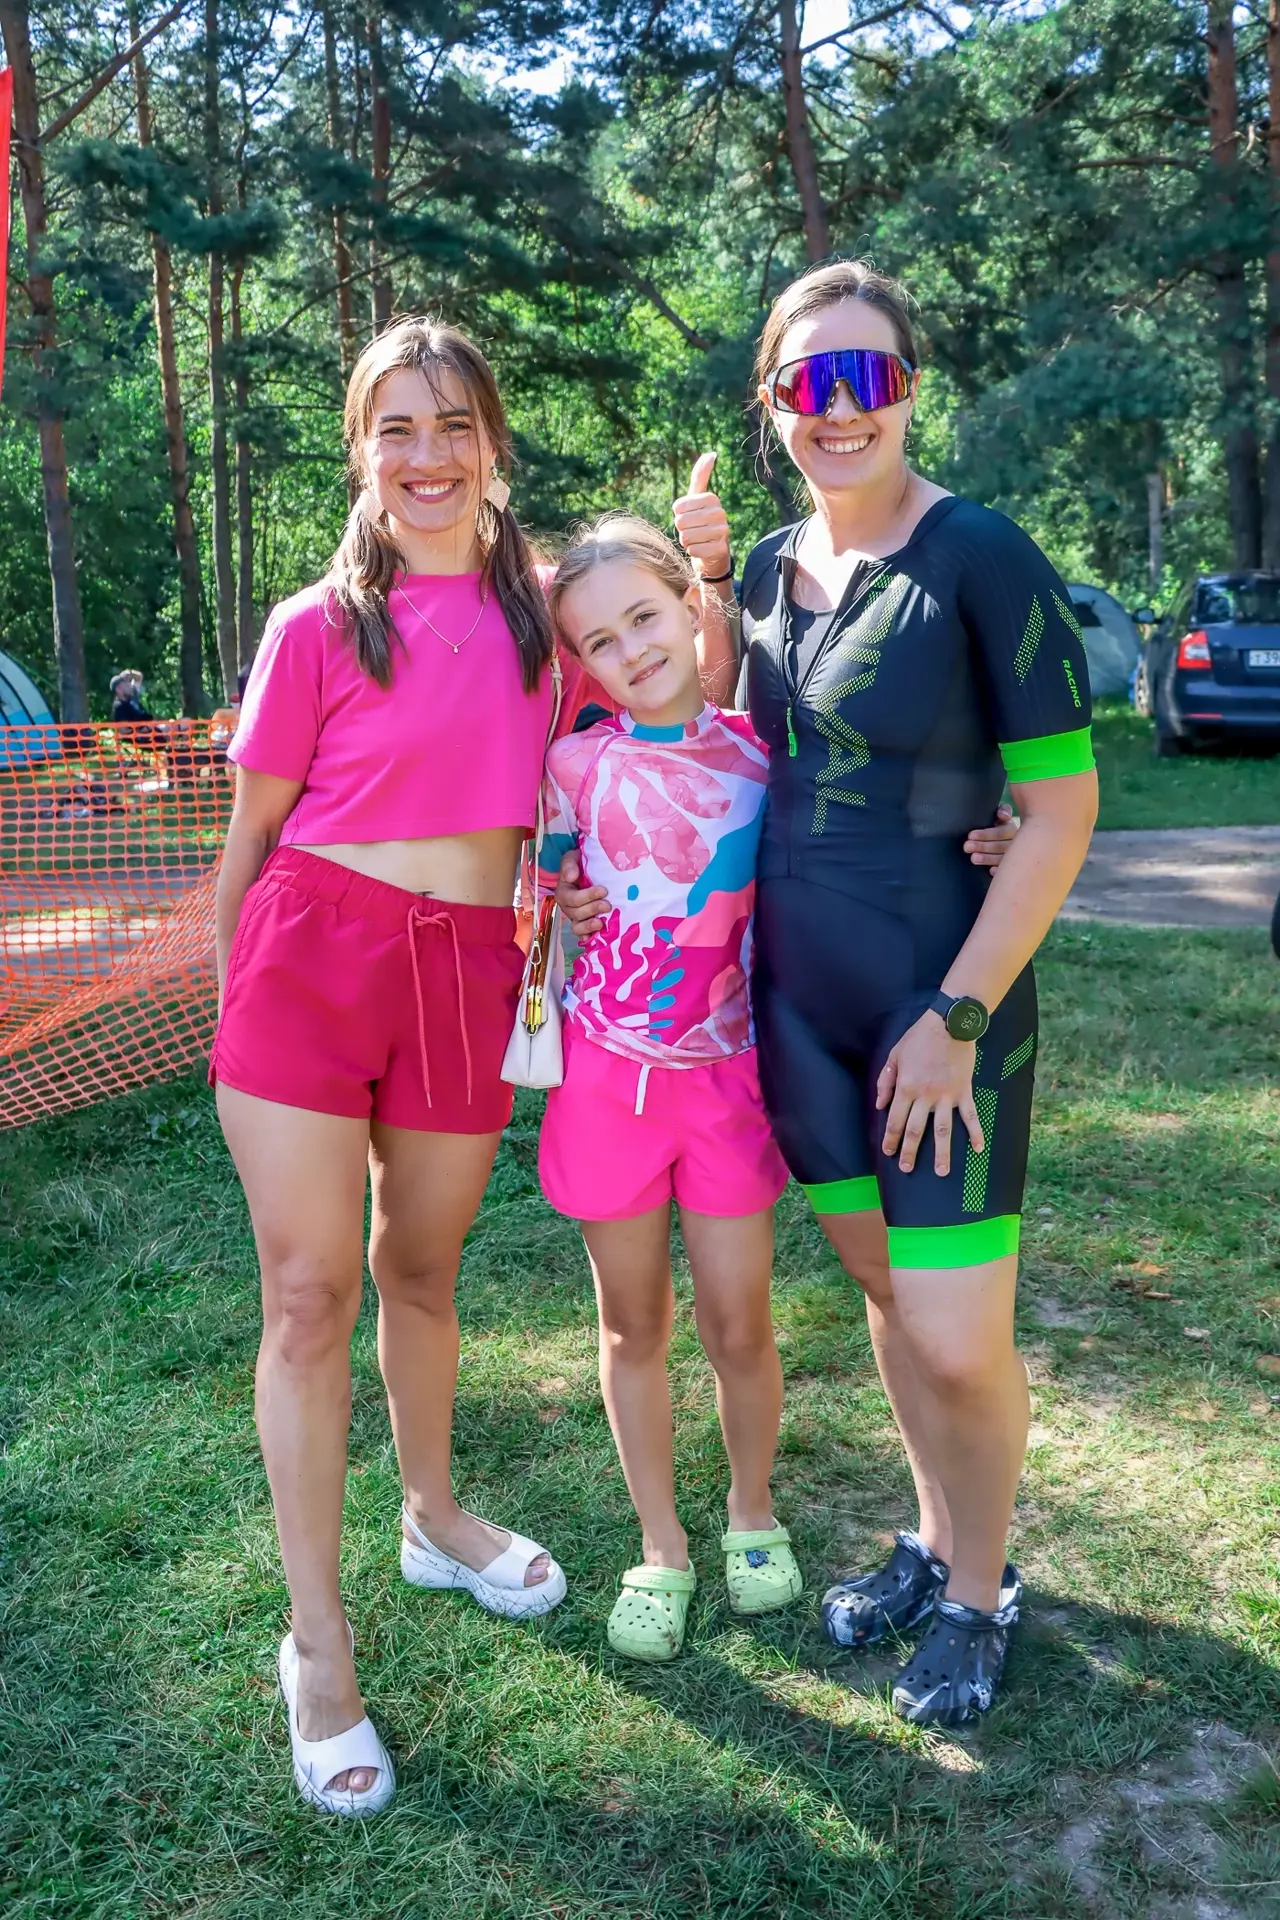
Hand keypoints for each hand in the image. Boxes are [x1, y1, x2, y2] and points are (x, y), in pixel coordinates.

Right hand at [556, 849, 608, 937]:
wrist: (586, 870)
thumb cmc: (579, 865)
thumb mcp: (572, 858)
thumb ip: (569, 864)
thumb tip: (572, 876)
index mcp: (563, 891)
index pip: (572, 898)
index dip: (587, 896)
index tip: (603, 890)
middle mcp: (567, 906)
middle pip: (576, 913)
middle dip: (592, 909)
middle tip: (607, 905)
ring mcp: (575, 917)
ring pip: (577, 926)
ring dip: (589, 926)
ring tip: (601, 923)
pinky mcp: (584, 923)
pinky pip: (582, 934)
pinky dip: (587, 936)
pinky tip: (595, 936)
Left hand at [672, 452, 731, 579]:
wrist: (713, 550)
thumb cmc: (700, 521)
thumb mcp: (697, 498)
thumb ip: (700, 476)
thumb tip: (711, 453)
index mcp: (712, 498)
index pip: (678, 507)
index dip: (677, 514)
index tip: (687, 516)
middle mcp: (720, 513)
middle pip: (681, 522)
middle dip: (681, 529)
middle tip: (691, 530)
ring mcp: (722, 532)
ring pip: (687, 537)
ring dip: (686, 541)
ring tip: (696, 539)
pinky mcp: (720, 549)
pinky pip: (694, 550)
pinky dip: (692, 551)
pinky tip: (700, 549)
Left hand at [876, 1010, 983, 1176]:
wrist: (950, 1023)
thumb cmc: (919, 1038)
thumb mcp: (894, 1056)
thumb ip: (885, 1082)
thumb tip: (879, 1106)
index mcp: (906, 1087)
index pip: (895, 1120)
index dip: (890, 1138)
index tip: (888, 1152)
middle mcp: (925, 1096)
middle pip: (916, 1130)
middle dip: (910, 1151)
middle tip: (907, 1168)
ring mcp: (947, 1095)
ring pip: (943, 1130)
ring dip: (942, 1153)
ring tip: (941, 1172)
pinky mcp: (964, 1091)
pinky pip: (970, 1115)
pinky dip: (975, 1132)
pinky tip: (978, 1149)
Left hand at [964, 802, 1017, 868]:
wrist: (993, 838)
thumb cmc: (993, 824)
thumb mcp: (996, 815)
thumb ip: (1002, 810)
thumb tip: (1004, 814)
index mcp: (1011, 829)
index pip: (1001, 832)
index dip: (986, 834)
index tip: (970, 835)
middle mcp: (1016, 843)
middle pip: (1002, 846)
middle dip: (983, 846)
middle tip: (967, 846)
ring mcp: (1014, 857)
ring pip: (1003, 858)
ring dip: (988, 858)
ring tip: (973, 858)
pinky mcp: (1011, 868)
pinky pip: (1007, 871)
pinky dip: (999, 870)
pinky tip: (990, 871)